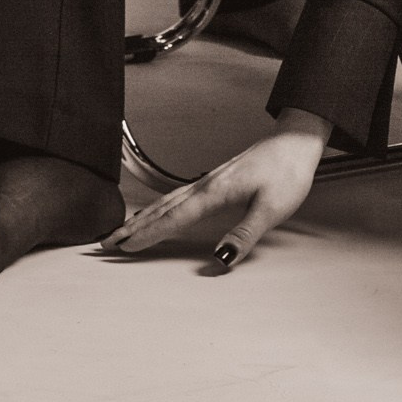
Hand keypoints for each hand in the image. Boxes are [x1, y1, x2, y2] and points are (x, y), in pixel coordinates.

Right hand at [97, 115, 330, 270]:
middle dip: (132, 227)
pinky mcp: (214, 180)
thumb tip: (221, 258)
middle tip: (105, 243)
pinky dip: (158, 207)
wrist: (296, 143)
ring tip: (120, 231)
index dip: (149, 235)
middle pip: (161, 209)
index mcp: (216, 192)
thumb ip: (245, 234)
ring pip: (166, 201)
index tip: (125, 248)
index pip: (175, 218)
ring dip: (141, 218)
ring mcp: (208, 180)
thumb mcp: (272, 208)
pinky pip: (177, 196)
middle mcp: (206, 184)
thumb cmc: (288, 173)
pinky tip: (155, 212)